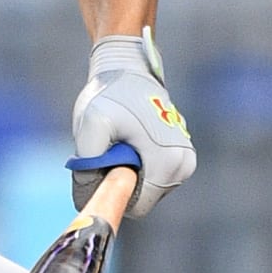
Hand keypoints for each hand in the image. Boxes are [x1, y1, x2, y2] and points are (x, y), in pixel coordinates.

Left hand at [70, 28, 194, 217]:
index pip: (137, 206)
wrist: (128, 66)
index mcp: (168, 163)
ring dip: (127, 170)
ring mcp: (185, 160)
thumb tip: (87, 198)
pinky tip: (128, 138)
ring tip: (119, 139)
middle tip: (108, 148)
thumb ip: (88, 166)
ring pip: (145, 186)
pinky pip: (151, 173)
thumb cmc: (111, 94)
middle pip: (142, 197)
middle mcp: (184, 165)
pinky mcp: (179, 153)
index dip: (113, 192)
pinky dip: (135, 162)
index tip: (100, 168)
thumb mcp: (91, 125)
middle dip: (120, 179)